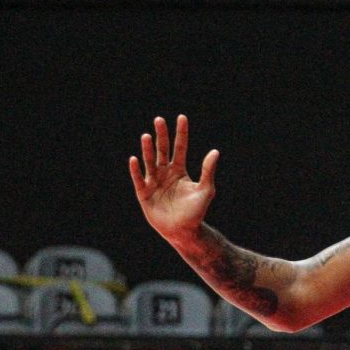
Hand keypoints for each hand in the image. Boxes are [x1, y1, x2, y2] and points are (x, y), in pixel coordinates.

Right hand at [129, 115, 218, 244]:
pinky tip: (135, 159)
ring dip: (148, 149)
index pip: (179, 148)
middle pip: (162, 150)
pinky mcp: (144, 194)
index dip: (181, 134)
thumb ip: (207, 171)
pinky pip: (139, 179)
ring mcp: (153, 182)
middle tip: (159, 120)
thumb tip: (215, 152)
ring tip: (147, 136)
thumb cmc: (196, 212)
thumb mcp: (205, 190)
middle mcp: (165, 173)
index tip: (181, 117)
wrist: (184, 231)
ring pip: (150, 162)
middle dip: (161, 136)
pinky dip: (137, 170)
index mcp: (179, 171)